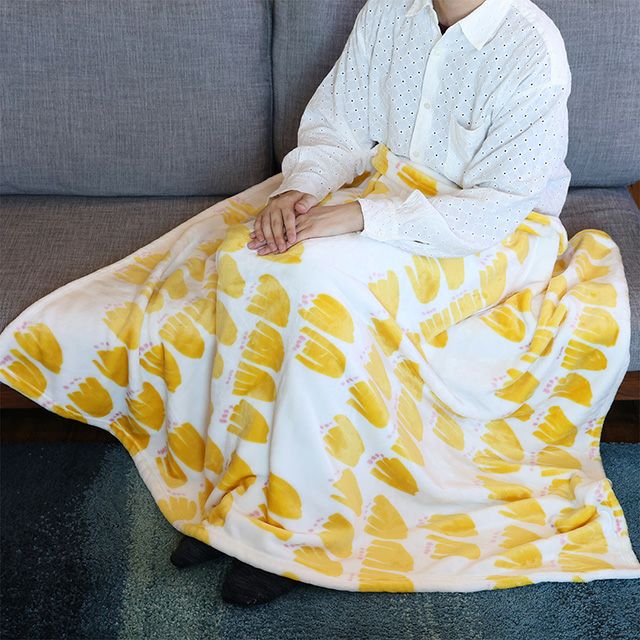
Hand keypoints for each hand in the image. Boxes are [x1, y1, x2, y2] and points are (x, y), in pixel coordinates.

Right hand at [247, 190, 320, 253]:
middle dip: (278, 237)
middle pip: (276, 223)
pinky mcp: (262, 214)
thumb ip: (307, 203)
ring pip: (266, 224)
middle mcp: (275, 205)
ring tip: (273, 249)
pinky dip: (258, 232)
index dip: (290, 230)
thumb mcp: (309, 199)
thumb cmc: (301, 201)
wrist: (290, 196)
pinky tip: (260, 240)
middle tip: (282, 249)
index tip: (292, 240)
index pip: (288, 217)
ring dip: (268, 238)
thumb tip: (300, 208)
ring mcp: (267, 210)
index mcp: (287, 202)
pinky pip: (258, 223)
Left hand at [248, 202, 363, 254]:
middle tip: (250, 244)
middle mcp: (300, 218)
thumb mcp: (321, 220)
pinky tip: (277, 251)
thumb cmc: (338, 219)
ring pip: (283, 235)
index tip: (257, 236)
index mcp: (302, 215)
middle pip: (277, 229)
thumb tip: (302, 233)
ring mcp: (306, 223)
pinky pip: (296, 238)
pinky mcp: (312, 230)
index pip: (281, 224)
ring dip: (270, 244)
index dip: (268, 230)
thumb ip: (310, 224)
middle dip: (263, 237)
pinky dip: (285, 245)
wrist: (350, 214)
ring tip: (258, 251)